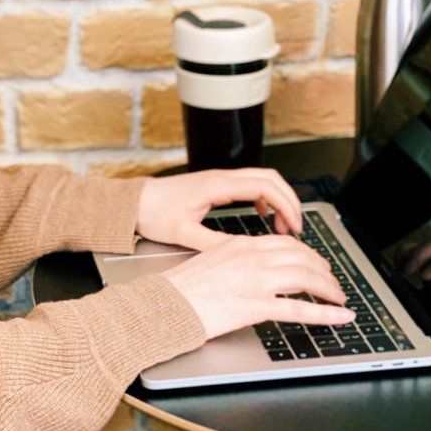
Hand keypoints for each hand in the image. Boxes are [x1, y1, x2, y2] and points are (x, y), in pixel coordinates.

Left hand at [136, 167, 302, 251]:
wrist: (134, 202)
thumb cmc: (154, 213)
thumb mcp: (185, 234)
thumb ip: (215, 243)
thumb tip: (242, 253)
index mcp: (217, 186)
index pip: (264, 187)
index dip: (285, 205)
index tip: (294, 226)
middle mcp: (222, 178)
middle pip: (270, 178)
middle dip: (289, 201)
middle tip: (296, 227)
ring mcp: (220, 179)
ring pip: (262, 179)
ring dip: (278, 199)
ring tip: (284, 225)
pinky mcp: (217, 185)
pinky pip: (250, 184)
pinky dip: (265, 198)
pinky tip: (263, 215)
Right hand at [163, 234, 354, 339]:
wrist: (161, 305)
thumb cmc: (179, 289)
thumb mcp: (209, 261)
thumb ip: (234, 260)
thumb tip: (253, 269)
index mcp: (240, 246)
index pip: (285, 244)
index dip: (308, 254)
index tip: (317, 263)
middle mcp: (250, 258)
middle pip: (301, 257)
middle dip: (323, 270)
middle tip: (333, 282)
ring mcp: (254, 281)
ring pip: (305, 278)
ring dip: (329, 289)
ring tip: (339, 298)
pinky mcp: (254, 306)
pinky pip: (298, 308)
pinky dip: (325, 313)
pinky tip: (339, 317)